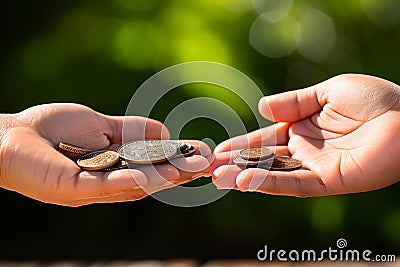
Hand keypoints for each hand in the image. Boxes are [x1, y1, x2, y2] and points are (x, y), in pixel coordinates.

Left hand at [0, 103, 209, 205]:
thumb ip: (134, 131)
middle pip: (150, 178)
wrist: (12, 134)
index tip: (204, 153)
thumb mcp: (102, 125)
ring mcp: (92, 189)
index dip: (179, 160)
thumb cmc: (53, 129)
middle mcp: (108, 182)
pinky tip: (153, 178)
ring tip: (191, 168)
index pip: (153, 166)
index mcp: (115, 167)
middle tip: (208, 163)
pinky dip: (131, 182)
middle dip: (180, 170)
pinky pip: (106, 187)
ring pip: (135, 186)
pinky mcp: (73, 190)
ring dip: (164, 177)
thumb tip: (168, 133)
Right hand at [212, 74, 399, 196]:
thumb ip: (293, 102)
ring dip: (246, 177)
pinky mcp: (328, 182)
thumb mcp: (326, 91)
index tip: (218, 149)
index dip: (242, 144)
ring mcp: (315, 167)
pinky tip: (246, 181)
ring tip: (218, 178)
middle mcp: (305, 150)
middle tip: (208, 168)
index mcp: (303, 128)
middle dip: (236, 164)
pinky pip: (295, 184)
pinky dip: (270, 183)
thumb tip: (261, 108)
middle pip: (264, 159)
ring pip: (274, 174)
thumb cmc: (373, 99)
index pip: (265, 138)